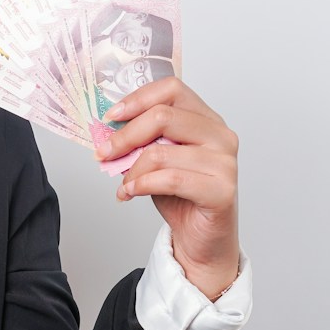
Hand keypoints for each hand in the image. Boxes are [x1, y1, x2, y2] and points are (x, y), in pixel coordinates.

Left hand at [94, 78, 239, 299]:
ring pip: (161, 152)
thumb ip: (142, 141)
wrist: (202, 239)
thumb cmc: (181, 197)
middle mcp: (220, 135)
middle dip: (125, 136)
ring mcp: (225, 162)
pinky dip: (142, 185)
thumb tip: (106, 130)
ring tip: (123, 183)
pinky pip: (171, 179)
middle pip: (163, 116)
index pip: (172, 89)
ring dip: (131, 169)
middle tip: (104, 152)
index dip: (137, 99)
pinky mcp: (221, 190)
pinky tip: (130, 193)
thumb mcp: (156, 161)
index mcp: (206, 119)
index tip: (111, 116)